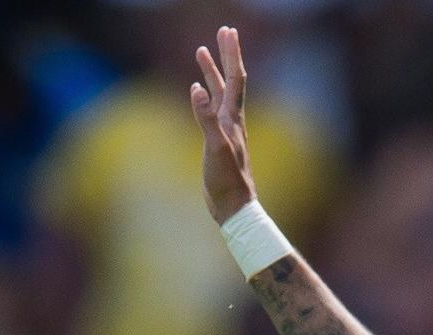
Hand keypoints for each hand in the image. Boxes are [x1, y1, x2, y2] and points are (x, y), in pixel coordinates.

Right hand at [190, 26, 256, 224]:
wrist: (233, 206)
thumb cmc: (227, 180)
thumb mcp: (214, 147)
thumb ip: (205, 118)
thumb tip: (197, 88)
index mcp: (233, 118)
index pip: (235, 78)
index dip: (232, 54)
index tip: (228, 31)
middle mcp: (231, 119)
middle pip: (229, 80)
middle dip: (225, 55)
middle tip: (222, 32)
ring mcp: (224, 129)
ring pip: (218, 93)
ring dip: (212, 71)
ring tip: (201, 52)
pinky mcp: (215, 140)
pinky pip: (210, 109)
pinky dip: (204, 95)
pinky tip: (198, 91)